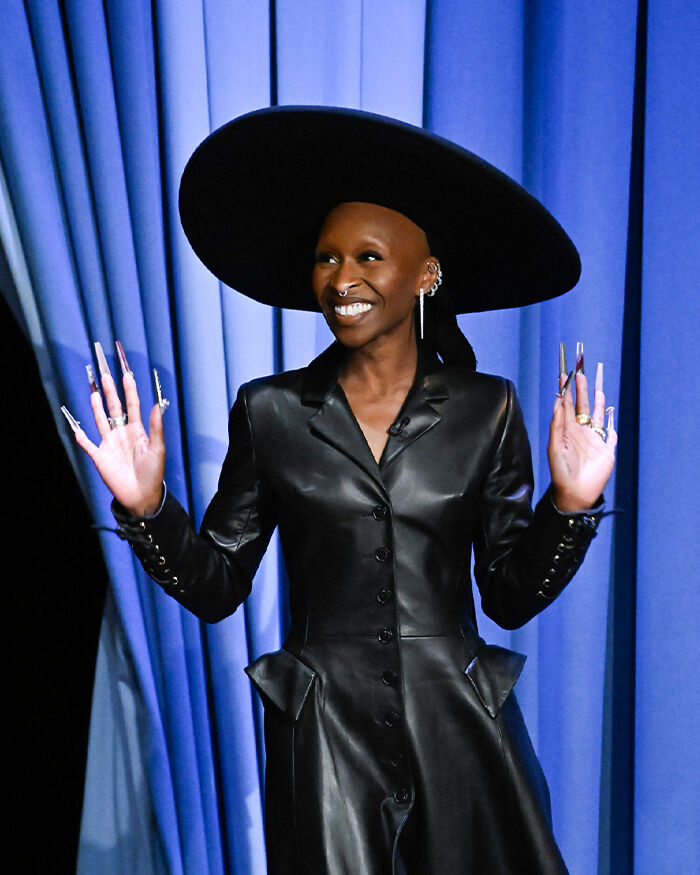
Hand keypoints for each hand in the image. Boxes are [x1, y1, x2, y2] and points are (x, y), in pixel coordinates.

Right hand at [64, 344, 165, 515]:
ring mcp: (109, 444)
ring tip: (95, 392)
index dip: (130, 390)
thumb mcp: (157, 448)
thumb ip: (155, 427)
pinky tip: (76, 427)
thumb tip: (157, 404)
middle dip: (111, 392)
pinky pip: (87, 444)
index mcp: (137, 430)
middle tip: (106, 375)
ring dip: (97, 407)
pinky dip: (81, 437)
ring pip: (101, 421)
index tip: (127, 374)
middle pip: (114, 408)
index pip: (133, 405)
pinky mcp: (99, 456)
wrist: (141, 495)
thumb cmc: (153, 472)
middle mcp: (122, 433)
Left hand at [548, 356, 616, 512]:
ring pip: (598, 415)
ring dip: (597, 400)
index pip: (565, 406)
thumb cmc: (561, 471)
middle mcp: (580, 432)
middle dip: (580, 389)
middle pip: (582, 405)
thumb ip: (557, 424)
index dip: (565, 390)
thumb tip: (557, 401)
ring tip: (596, 384)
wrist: (575, 493)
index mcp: (566, 430)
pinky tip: (611, 414)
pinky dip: (612, 425)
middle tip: (580, 371)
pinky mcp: (607, 449)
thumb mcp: (555, 446)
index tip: (564, 374)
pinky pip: (611, 434)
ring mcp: (594, 439)